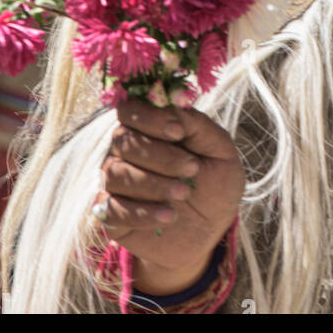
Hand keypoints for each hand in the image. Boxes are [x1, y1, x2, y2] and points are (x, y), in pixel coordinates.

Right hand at [96, 100, 244, 296]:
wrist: (212, 229)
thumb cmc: (215, 181)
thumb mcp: (220, 151)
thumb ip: (197, 125)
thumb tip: (175, 104)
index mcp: (148, 127)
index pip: (130, 110)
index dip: (150, 118)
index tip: (178, 132)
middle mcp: (124, 151)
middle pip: (123, 141)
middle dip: (159, 155)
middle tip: (192, 169)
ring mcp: (115, 183)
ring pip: (116, 174)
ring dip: (152, 184)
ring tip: (183, 193)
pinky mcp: (112, 215)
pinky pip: (113, 209)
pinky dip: (142, 212)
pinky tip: (168, 216)